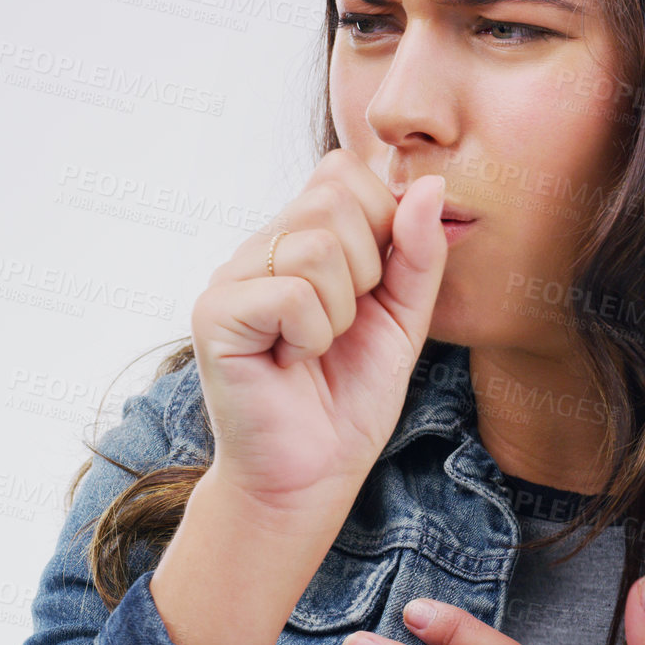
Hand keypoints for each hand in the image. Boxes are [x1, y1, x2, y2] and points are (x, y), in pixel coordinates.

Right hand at [189, 148, 447, 511]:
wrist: (312, 473)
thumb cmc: (351, 397)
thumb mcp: (405, 316)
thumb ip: (419, 252)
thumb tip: (429, 184)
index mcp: (300, 236)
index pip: (342, 171)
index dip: (380, 223)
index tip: (371, 289)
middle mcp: (260, 245)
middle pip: (333, 199)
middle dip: (366, 271)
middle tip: (341, 325)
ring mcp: (231, 276)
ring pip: (316, 247)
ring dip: (339, 311)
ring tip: (315, 346)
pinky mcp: (215, 313)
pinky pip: (291, 293)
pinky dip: (312, 335)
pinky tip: (291, 361)